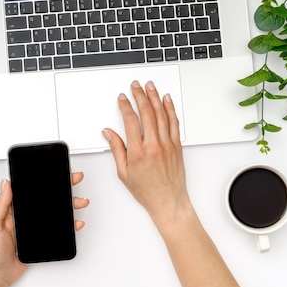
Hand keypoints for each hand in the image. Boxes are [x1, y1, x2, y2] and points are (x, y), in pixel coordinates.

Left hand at [0, 172, 88, 285]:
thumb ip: (1, 204)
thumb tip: (6, 184)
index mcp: (14, 210)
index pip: (30, 191)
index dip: (43, 181)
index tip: (54, 172)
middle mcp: (26, 216)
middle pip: (47, 199)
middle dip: (62, 189)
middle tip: (74, 180)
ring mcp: (35, 227)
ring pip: (56, 213)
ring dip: (69, 206)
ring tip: (79, 202)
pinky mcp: (42, 238)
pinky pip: (58, 229)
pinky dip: (69, 226)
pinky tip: (75, 222)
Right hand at [103, 81, 191, 229]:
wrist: (168, 201)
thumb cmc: (147, 191)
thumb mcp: (124, 173)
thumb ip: (117, 149)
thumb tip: (109, 133)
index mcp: (138, 152)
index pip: (130, 121)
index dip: (125, 106)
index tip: (123, 98)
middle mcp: (153, 145)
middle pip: (147, 112)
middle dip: (140, 95)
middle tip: (136, 86)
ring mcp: (167, 144)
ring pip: (161, 114)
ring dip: (155, 97)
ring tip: (150, 87)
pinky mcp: (176, 146)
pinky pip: (174, 122)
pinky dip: (170, 109)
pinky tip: (167, 100)